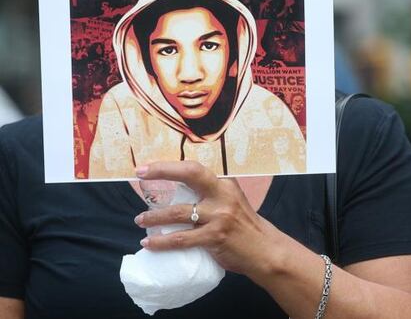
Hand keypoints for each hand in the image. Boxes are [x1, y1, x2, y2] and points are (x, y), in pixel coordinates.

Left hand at [134, 161, 274, 274]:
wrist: (266, 250)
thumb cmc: (244, 227)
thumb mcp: (232, 202)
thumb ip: (211, 195)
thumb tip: (177, 193)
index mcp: (226, 184)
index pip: (195, 168)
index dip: (169, 166)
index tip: (147, 168)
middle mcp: (223, 195)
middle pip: (190, 175)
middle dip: (162, 172)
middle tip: (140, 176)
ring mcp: (219, 216)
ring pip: (178, 212)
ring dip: (154, 217)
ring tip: (140, 220)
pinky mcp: (215, 237)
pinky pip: (181, 239)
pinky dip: (161, 241)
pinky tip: (150, 243)